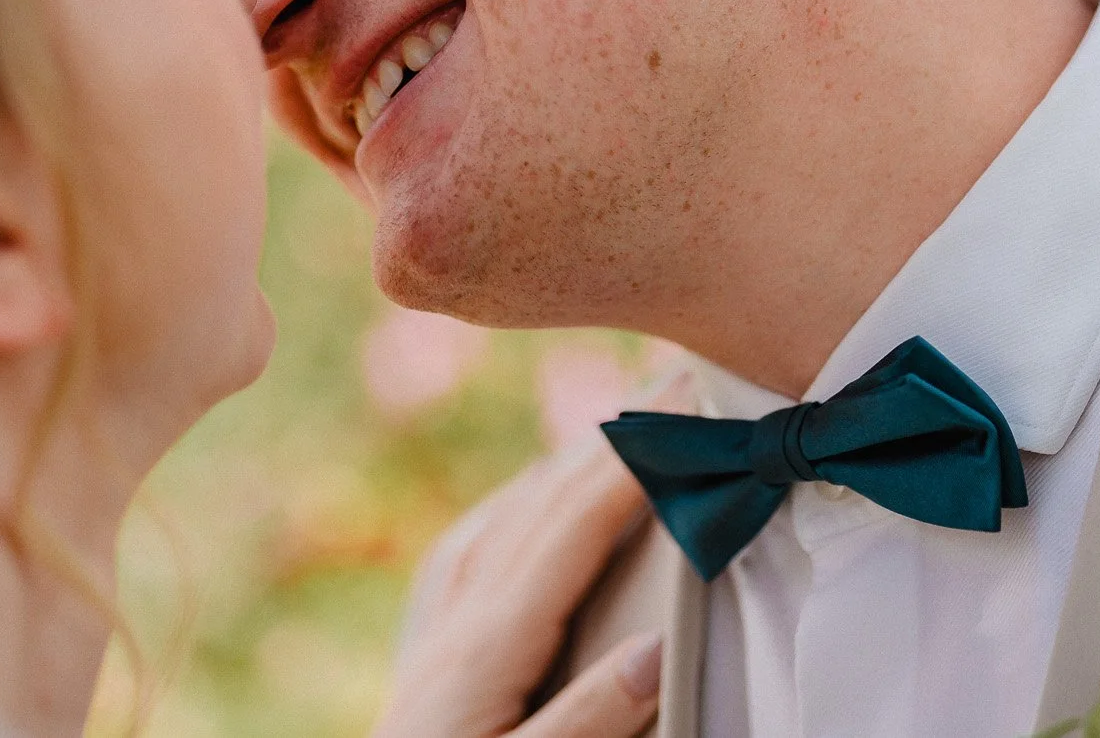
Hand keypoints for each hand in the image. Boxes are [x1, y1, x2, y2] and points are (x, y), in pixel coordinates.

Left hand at [372, 435, 661, 737]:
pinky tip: (518, 502)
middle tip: (664, 394)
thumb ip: (588, 717)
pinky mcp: (424, 654)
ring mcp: (437, 632)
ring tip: (607, 436)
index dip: (628, 472)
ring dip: (561, 471)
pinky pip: (467, 550)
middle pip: (543, 508)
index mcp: (489, 645)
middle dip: (607, 448)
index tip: (675, 423)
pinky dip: (507, 508)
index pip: (573, 531)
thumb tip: (656, 648)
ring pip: (504, 520)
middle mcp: (459, 620)